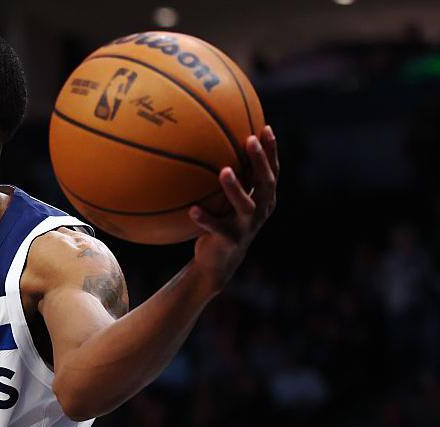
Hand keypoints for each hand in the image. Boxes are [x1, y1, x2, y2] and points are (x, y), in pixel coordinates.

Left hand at [188, 125, 278, 292]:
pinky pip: (217, 228)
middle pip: (266, 183)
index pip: (272, 170)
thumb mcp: (228, 199)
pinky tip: (193, 209)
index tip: (265, 128)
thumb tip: (211, 143)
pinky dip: (206, 218)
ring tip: (224, 171)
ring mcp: (247, 227)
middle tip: (250, 140)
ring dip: (236, 187)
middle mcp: (260, 211)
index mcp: (264, 198)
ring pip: (246, 205)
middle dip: (260, 161)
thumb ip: (230, 176)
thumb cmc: (223, 220)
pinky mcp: (230, 241)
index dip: (272, 150)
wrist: (219, 260)